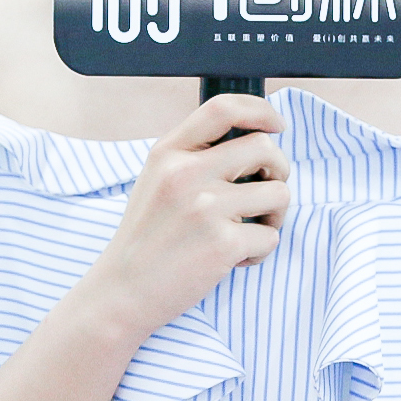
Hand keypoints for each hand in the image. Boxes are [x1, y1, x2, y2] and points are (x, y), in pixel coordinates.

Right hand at [73, 93, 289, 337]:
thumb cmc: (146, 238)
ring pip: (279, 193)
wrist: (121, 292)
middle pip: (265, 148)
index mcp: (168, 152)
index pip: (223, 108)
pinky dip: (259, 251)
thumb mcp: (157, 181)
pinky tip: (233, 259)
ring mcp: (205, 207)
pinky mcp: (222, 243)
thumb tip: (254, 138)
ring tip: (248, 231)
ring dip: (274, 216)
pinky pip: (271, 236)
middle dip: (279, 170)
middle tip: (266, 193)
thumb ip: (194, 156)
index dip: (261, 110)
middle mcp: (186, 173)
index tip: (277, 124)